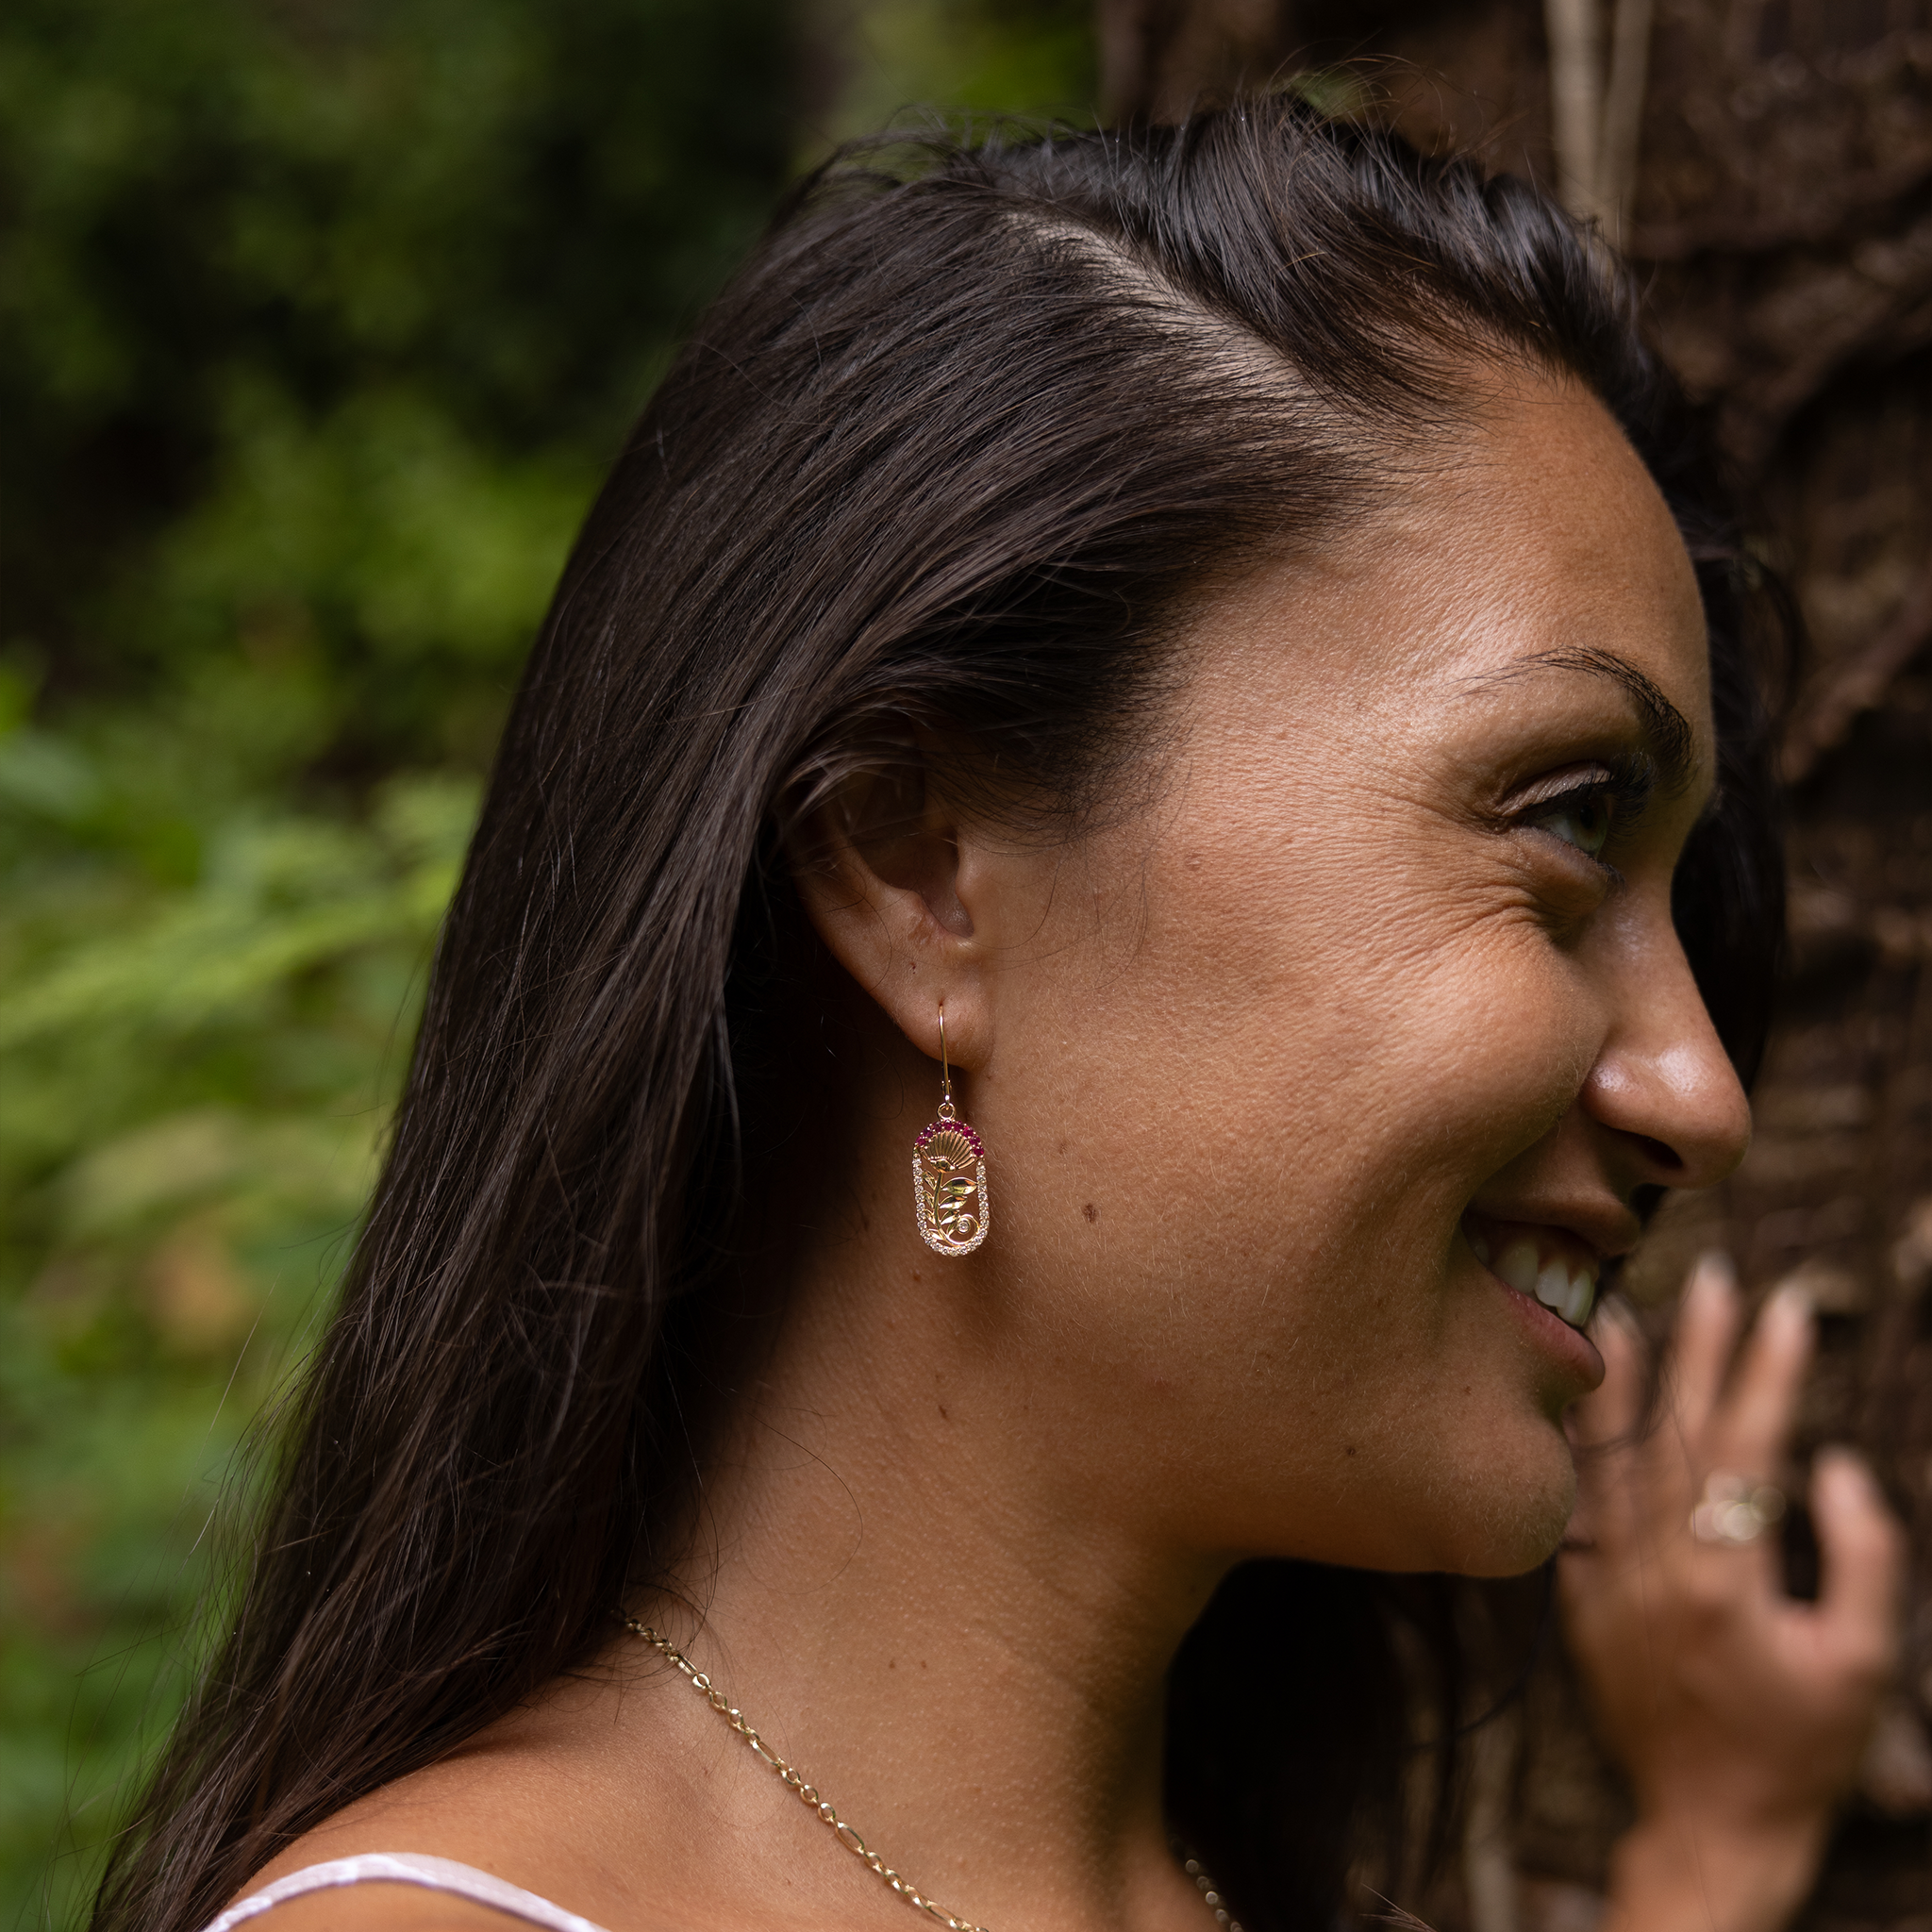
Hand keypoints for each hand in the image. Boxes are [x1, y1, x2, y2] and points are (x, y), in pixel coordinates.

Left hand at [1559, 1257, 1904, 1931]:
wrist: (1709, 1826)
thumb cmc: (1799, 1749)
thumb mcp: (1859, 1662)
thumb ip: (1859, 1557)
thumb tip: (1837, 1464)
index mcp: (1723, 1578)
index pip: (1747, 1445)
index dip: (1768, 1370)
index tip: (1787, 1306)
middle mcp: (1651, 1567)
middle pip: (1674, 1432)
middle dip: (1699, 1346)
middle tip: (1714, 1274)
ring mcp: (1607, 1581)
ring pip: (1608, 1457)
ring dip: (1621, 1379)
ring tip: (1623, 1306)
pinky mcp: (1581, 1600)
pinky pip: (1573, 1504)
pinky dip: (1576, 1447)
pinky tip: (1573, 1399)